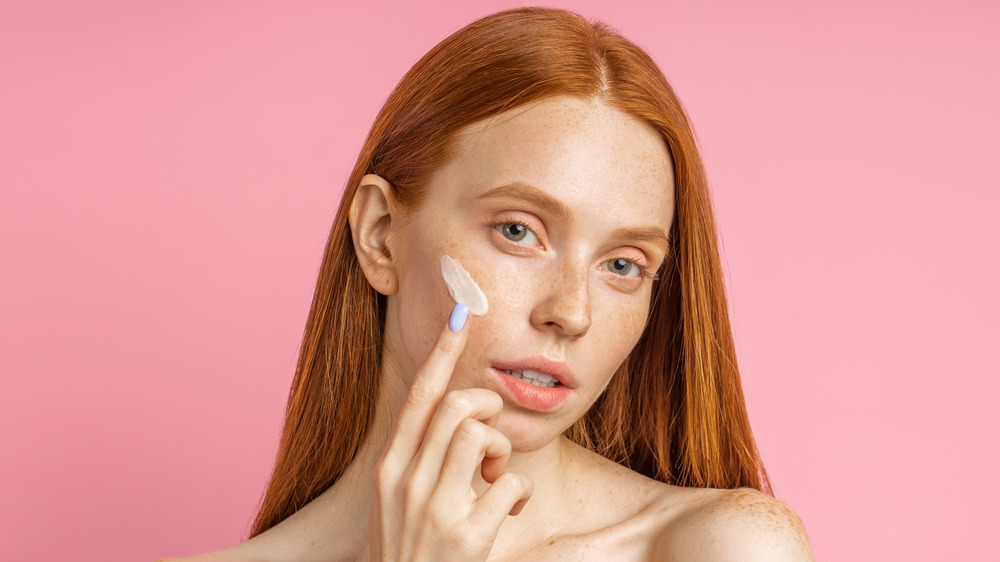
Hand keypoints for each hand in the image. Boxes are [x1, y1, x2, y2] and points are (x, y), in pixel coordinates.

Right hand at [368, 303, 533, 560]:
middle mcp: (407, 482)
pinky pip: (512, 484)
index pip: (418, 396)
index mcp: (389, 470)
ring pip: (481, 434)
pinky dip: (519, 494)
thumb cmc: (410, 553)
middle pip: (456, 406)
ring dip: (500, 450)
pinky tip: (509, 512)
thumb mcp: (396, 504)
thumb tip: (462, 423)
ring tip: (494, 477)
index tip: (463, 313)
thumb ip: (420, 463)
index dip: (443, 352)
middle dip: (485, 406)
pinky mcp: (469, 536)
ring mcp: (437, 509)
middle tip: (490, 433)